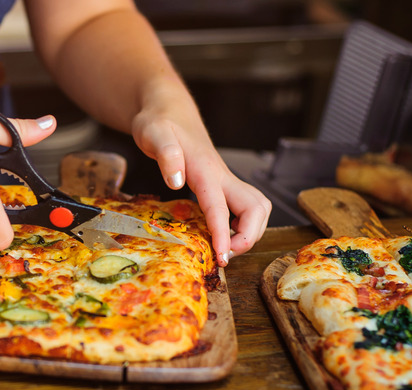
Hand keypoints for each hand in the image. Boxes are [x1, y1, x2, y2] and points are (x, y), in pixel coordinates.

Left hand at [131, 89, 271, 266]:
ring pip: (258, 209)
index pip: (221, 205)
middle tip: (225, 255)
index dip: (223, 233)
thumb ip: (166, 155)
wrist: (168, 112)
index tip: (222, 256)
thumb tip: (177, 182)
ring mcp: (226, 180)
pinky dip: (243, 227)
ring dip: (250, 233)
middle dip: (249, 236)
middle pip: (257, 208)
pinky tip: (224, 235)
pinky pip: (245, 209)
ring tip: (226, 248)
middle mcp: (222, 176)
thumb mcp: (153, 134)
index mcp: (206, 168)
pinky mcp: (223, 185)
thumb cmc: (159, 124)